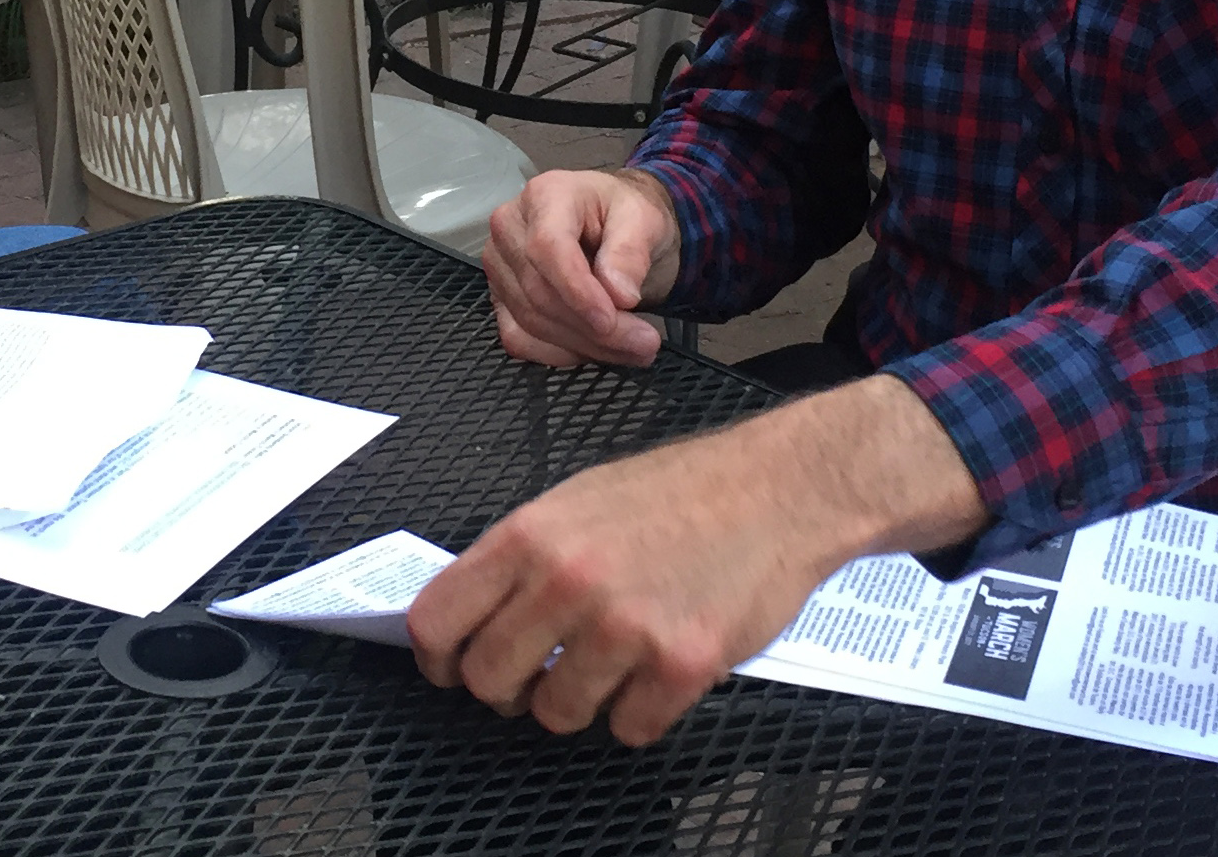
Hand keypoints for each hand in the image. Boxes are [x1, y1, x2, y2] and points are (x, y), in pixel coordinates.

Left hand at [406, 378, 990, 746]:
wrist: (780, 488)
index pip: (438, 620)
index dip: (437, 659)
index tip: (452, 670)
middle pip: (489, 681)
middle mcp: (567, 580)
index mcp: (530, 535)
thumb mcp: (577, 500)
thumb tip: (473, 614)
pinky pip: (629, 729)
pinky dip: (641, 713)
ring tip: (611, 666)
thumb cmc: (681, 490)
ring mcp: (625, 625)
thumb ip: (521, 556)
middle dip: (509, 690)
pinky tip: (658, 673)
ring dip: (579, 703)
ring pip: (557, 714)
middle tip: (539, 677)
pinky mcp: (681, 663)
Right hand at [481, 168, 680, 367]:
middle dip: (593, 328)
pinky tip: (597, 349)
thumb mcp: (644, 220)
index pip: (547, 247)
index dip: (576, 290)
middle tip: (645, 343)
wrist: (614, 228)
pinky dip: (560, 354)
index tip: (610, 320)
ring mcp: (500, 265)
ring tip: (634, 348)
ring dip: (584, 345)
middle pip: (539, 291)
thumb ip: (631, 252)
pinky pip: (520, 339)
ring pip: (531, 320)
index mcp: (545, 195)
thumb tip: (619, 295)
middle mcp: (510, 227)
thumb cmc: (625, 216)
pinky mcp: (500, 298)